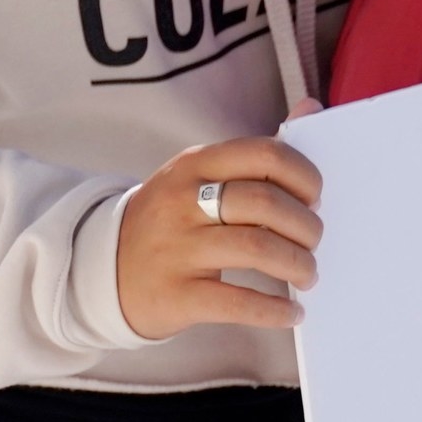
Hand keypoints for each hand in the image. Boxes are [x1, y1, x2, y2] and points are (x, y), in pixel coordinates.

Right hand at [115, 135, 324, 338]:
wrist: (107, 269)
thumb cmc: (171, 219)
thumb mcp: (200, 176)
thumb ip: (257, 152)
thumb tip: (311, 108)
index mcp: (196, 164)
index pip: (265, 154)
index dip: (304, 176)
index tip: (315, 199)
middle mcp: (183, 201)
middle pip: (266, 203)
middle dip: (306, 226)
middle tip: (314, 242)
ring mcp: (177, 248)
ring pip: (256, 248)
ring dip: (298, 265)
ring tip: (307, 274)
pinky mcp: (176, 294)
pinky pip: (237, 301)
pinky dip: (274, 310)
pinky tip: (291, 313)